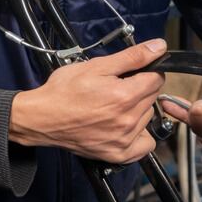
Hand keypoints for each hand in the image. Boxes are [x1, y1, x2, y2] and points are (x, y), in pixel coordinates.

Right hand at [9, 39, 166, 163]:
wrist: (42, 117)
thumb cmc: (64, 91)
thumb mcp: (97, 66)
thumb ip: (132, 57)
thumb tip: (158, 47)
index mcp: (125, 95)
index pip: (156, 78)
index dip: (145, 71)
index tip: (131, 73)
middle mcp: (128, 120)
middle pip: (152, 97)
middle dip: (140, 88)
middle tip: (116, 88)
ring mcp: (124, 140)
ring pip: (148, 117)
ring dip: (138, 110)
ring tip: (114, 106)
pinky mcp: (119, 154)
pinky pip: (145, 145)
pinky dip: (140, 135)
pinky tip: (124, 126)